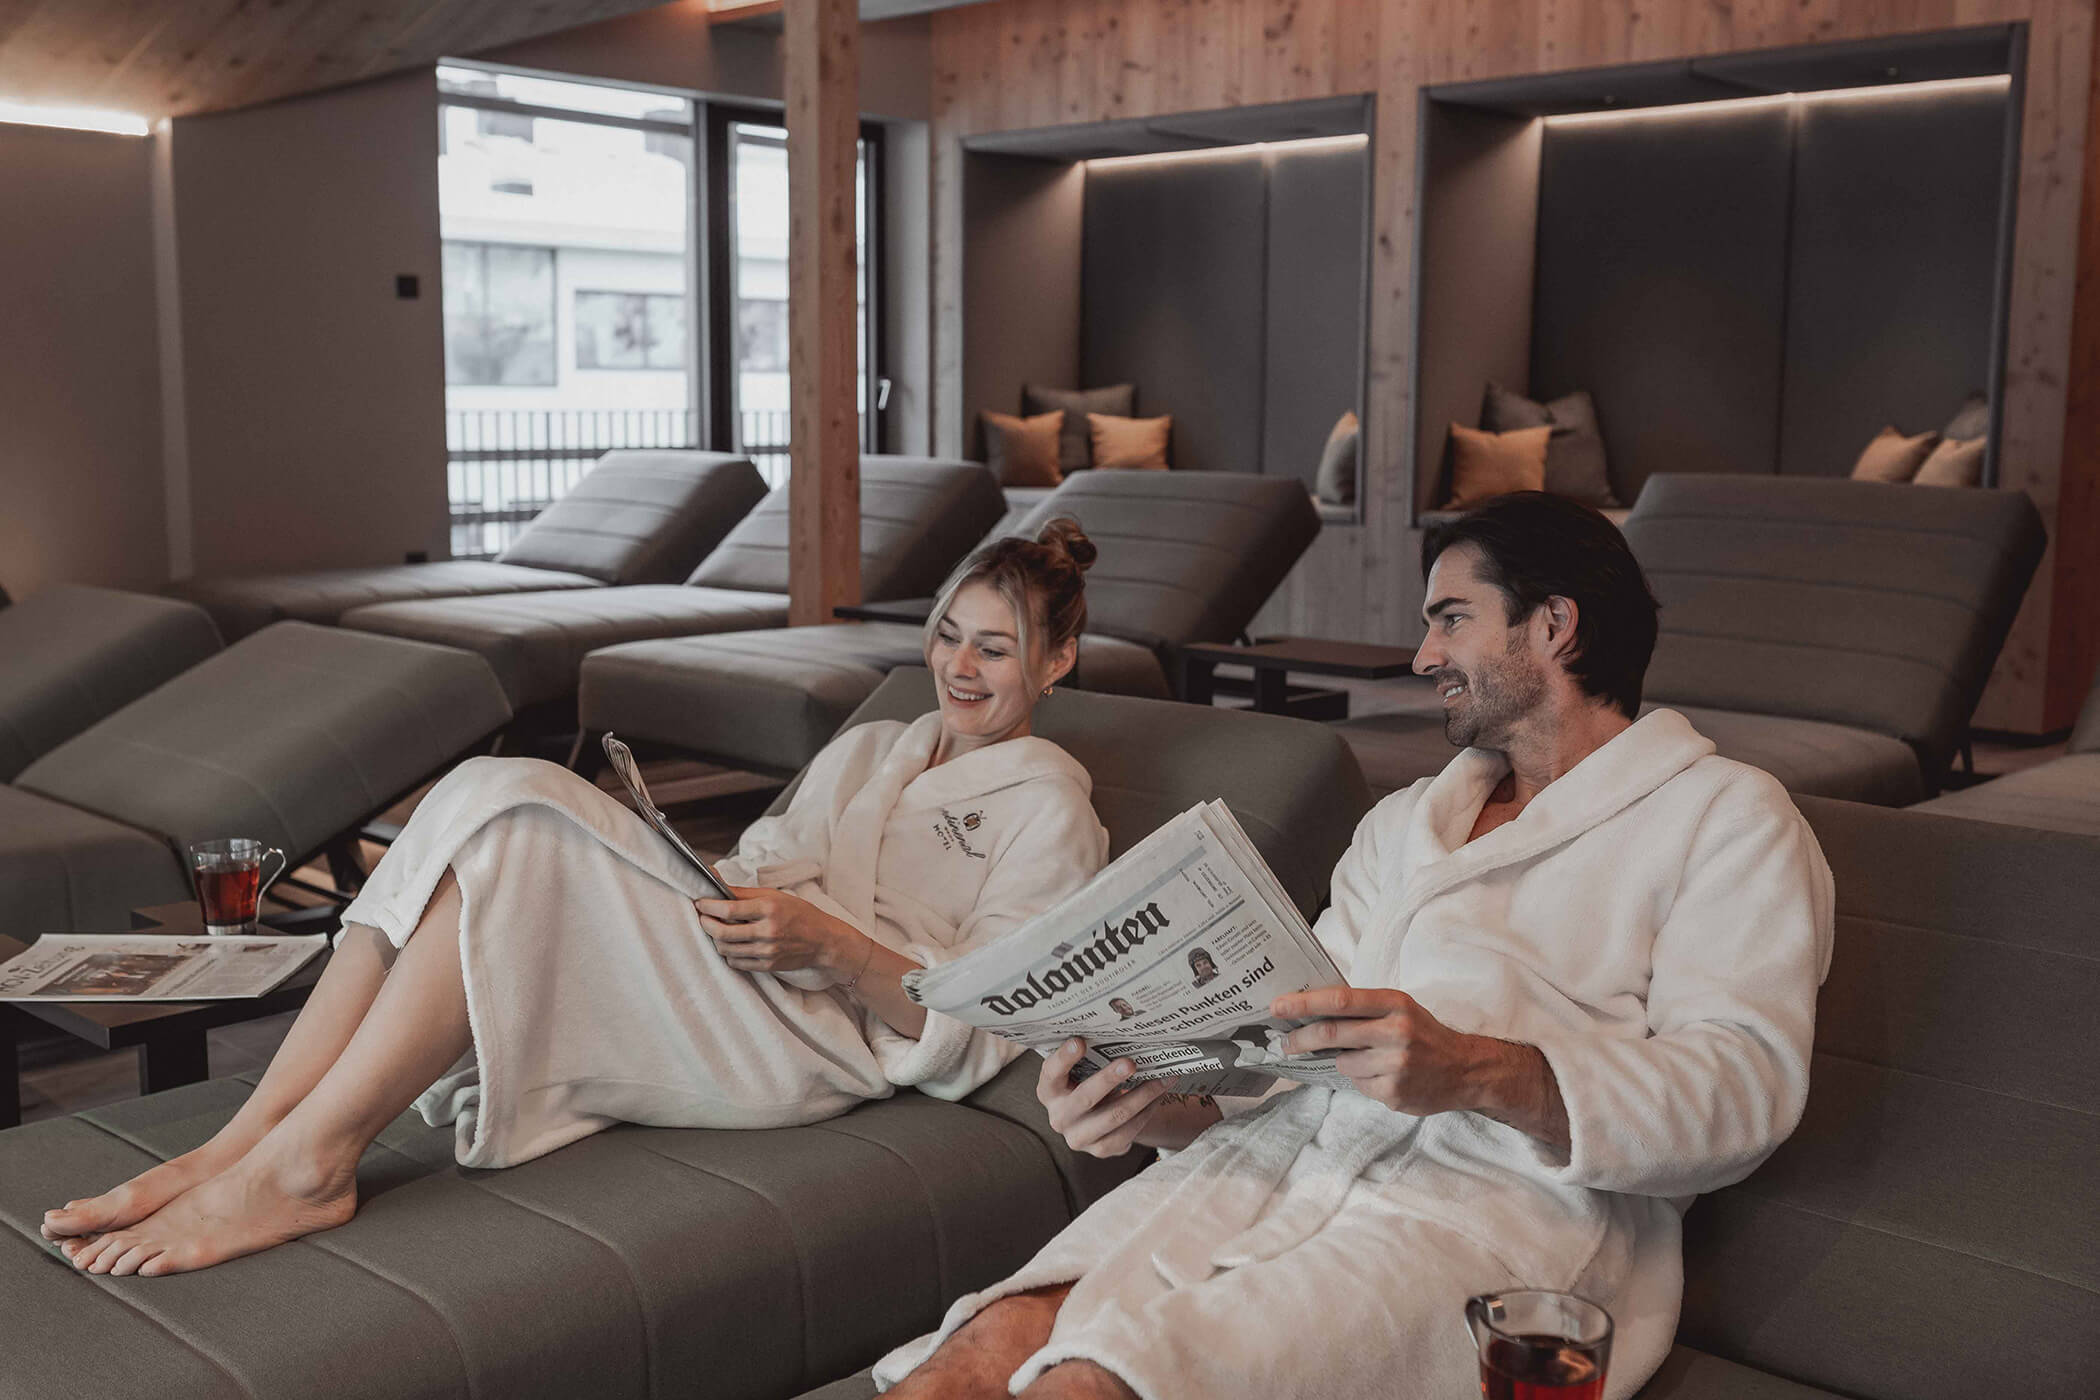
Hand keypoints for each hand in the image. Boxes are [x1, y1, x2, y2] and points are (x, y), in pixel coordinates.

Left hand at [696, 885, 870, 984]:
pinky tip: (731, 944)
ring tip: (715, 929)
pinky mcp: (767, 965)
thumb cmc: (799, 913)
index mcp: (769, 908)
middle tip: (702, 917)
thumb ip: (742, 891)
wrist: (823, 940)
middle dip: (705, 924)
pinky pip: (736, 962)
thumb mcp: (774, 896)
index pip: (728, 909)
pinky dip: (728, 953)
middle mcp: (767, 930)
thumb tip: (714, 877)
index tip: (700, 903)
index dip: (708, 906)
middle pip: (722, 932)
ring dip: (715, 939)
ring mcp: (767, 951)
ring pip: (726, 949)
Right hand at [1036, 1038, 1171, 1157]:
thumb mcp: (1080, 1072)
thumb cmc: (1087, 1083)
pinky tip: (1158, 1097)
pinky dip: (1146, 1112)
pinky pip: (1127, 1132)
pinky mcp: (1100, 1150)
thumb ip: (1089, 1058)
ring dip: (1142, 1096)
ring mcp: (1078, 1137)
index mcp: (1049, 1091)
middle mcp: (1059, 1117)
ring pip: (1113, 1117)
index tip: (1079, 1041)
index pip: (1051, 1073)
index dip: (1063, 1058)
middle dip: (1109, 1079)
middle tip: (1131, 1063)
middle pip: (1085, 1098)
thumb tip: (1121, 1034)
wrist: (1095, 1119)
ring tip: (1161, 1078)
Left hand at [1273, 986, 1481, 1115]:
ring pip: (1344, 1063)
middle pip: (1332, 1034)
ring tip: (1368, 1059)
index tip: (1278, 1006)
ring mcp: (1396, 1065)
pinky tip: (1384, 1075)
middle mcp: (1396, 1032)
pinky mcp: (1394, 1093)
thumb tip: (1311, 1012)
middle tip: (1284, 1041)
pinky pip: (1359, 1085)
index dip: (1304, 1003)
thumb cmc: (1424, 1034)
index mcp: (1395, 1004)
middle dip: (1301, 1038)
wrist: (1466, 1070)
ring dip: (1343, 1062)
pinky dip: (1362, 1080)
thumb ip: (1363, 1010)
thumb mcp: (1400, 1009)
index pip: (1340, 1000)